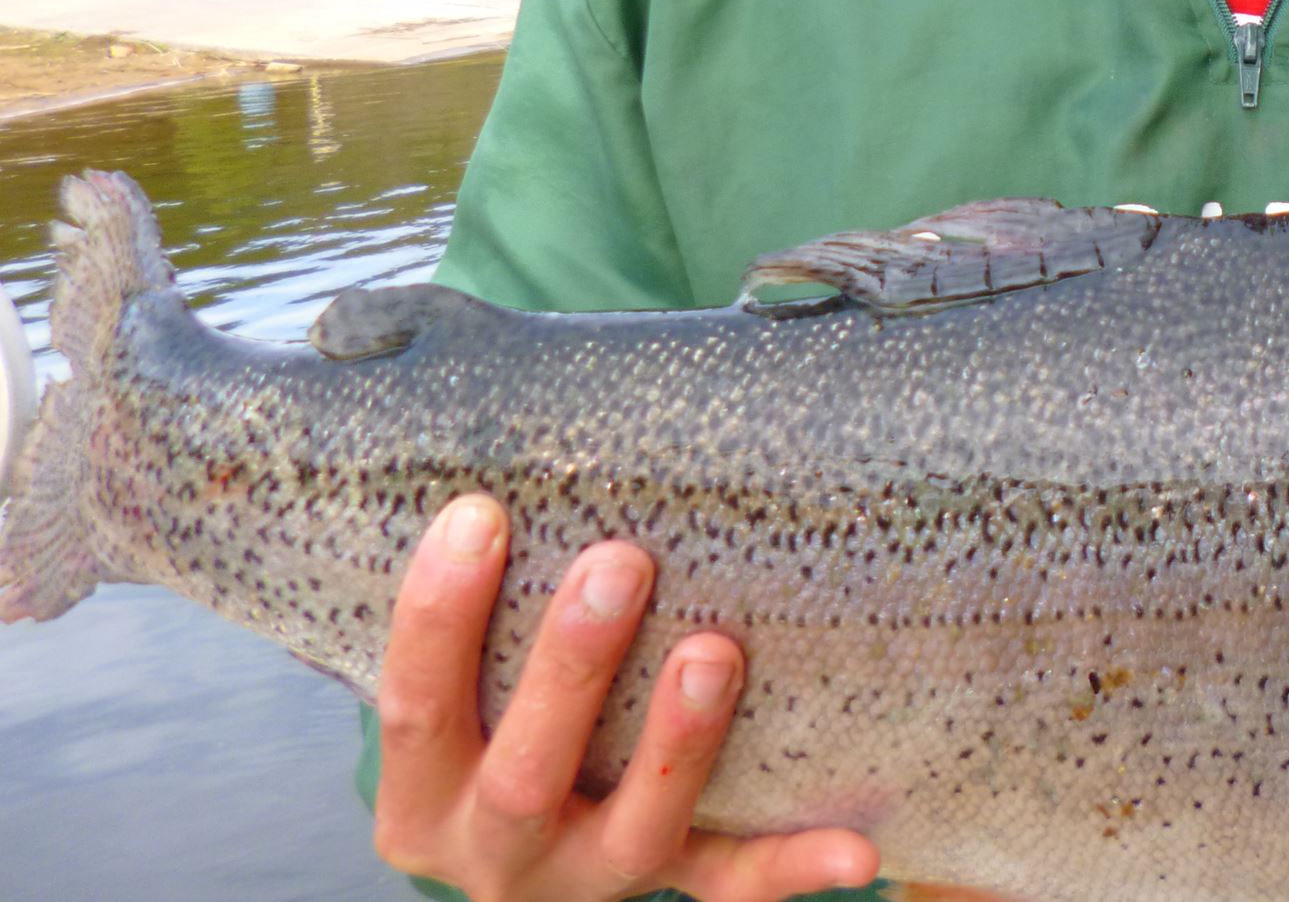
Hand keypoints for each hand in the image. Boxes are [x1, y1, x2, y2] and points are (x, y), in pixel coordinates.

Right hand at [374, 494, 879, 901]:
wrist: (528, 857)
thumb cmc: (493, 720)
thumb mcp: (456, 692)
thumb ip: (475, 609)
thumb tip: (501, 444)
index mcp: (424, 799)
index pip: (415, 708)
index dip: (437, 615)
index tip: (478, 511)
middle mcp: (497, 851)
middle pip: (526, 775)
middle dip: (571, 668)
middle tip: (620, 561)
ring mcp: (589, 878)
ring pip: (636, 831)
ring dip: (680, 743)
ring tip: (716, 650)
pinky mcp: (671, 884)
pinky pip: (733, 883)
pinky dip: (793, 866)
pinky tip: (860, 849)